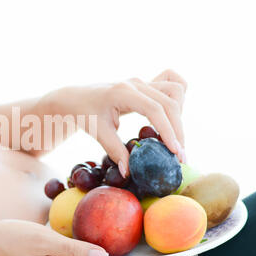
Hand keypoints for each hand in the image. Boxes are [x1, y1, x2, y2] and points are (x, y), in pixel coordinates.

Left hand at [50, 69, 186, 177]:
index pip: (154, 109)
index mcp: (123, 92)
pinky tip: (171, 119)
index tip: (175, 152)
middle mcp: (136, 83)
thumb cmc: (83, 114)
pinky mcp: (145, 85)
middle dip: (178, 130)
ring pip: (175, 90)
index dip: (168, 131)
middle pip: (170, 102)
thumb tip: (129, 173)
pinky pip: (171, 85)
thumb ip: (115, 151)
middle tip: (180, 156)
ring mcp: (142, 82)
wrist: (75, 99)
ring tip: (172, 137)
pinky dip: (177, 101)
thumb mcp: (97, 132)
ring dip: (179, 114)